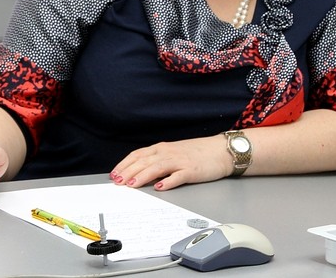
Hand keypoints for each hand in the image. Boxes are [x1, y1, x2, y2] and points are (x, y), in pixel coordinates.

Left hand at [110, 136, 231, 190]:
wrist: (221, 151)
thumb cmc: (198, 153)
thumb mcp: (174, 153)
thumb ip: (158, 161)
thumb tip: (140, 173)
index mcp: (163, 148)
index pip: (139, 155)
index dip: (125, 164)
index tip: (114, 174)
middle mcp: (169, 153)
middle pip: (145, 161)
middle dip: (129, 171)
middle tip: (117, 182)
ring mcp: (180, 161)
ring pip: (158, 167)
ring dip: (143, 175)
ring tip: (132, 184)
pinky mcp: (192, 170)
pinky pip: (179, 176)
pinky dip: (169, 181)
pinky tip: (161, 187)